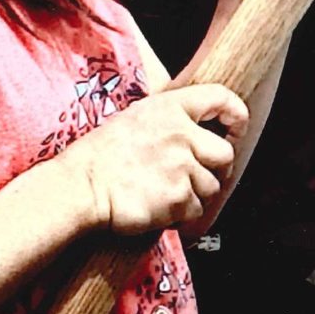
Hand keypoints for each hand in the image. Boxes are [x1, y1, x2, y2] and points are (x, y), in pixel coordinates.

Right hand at [61, 84, 246, 235]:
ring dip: (195, 195)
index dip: (236, 115)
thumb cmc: (99, 157)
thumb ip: (170, 120)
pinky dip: (182, 215)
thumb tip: (200, 130)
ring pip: (212, 186)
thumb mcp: (134, 119)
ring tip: (166, 194)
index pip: (221, 98)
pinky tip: (160, 209)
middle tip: (197, 177)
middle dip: (216, 169)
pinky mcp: (178, 198)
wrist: (79, 188)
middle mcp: (181, 134)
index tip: (235, 129)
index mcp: (170, 108)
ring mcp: (182, 167)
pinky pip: (196, 210)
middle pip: (225, 154)